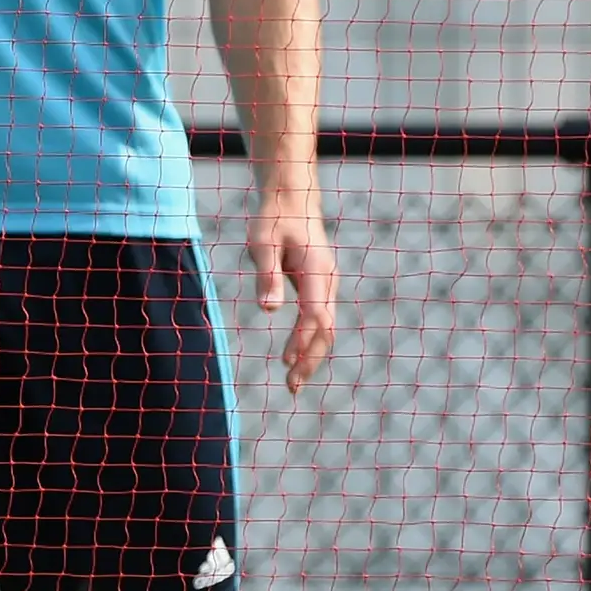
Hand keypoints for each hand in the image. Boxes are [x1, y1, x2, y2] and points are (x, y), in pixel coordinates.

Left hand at [248, 189, 338, 391]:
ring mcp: (327, 285)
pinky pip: (319, 321)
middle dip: (310, 359)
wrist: (293, 202)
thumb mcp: (262, 244)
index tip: (289, 362)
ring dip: (311, 356)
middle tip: (292, 387)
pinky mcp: (321, 288)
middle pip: (325, 328)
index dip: (303, 339)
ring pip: (325, 328)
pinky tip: (293, 358)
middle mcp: (328, 281)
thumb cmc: (273, 220)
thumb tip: (270, 310)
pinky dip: (309, 342)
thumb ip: (266, 276)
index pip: (316, 312)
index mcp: (316, 270)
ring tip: (293, 383)